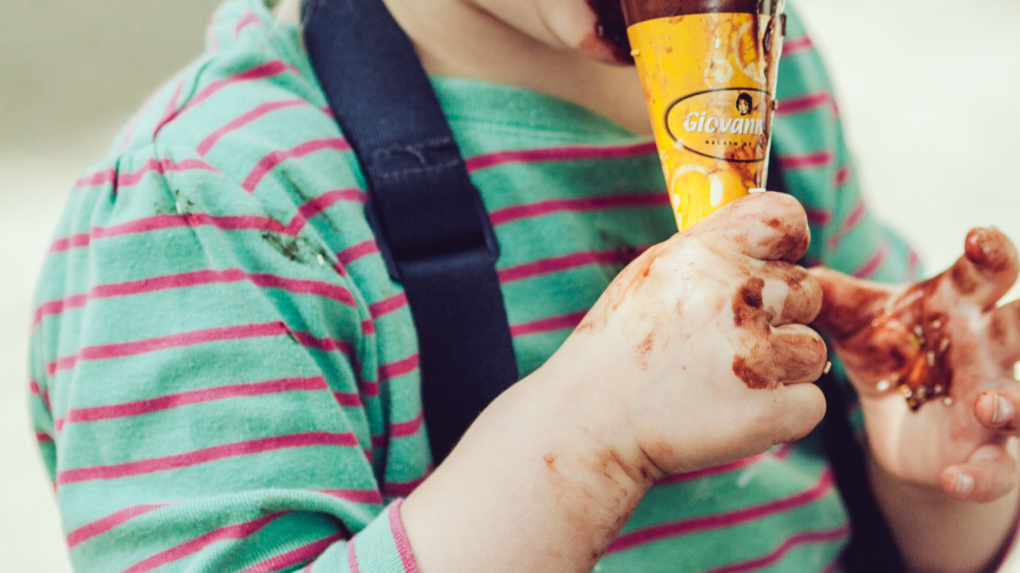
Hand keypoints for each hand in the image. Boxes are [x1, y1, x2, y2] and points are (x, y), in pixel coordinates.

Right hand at [550, 192, 828, 478]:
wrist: (590, 422)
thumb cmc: (619, 348)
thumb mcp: (652, 274)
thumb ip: (711, 249)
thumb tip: (770, 235)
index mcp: (702, 254)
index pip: (784, 218)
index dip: (787, 245)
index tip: (770, 267)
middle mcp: (733, 296)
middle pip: (807, 292)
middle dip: (778, 318)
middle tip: (723, 344)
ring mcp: (754, 356)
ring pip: (811, 351)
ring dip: (780, 369)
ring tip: (722, 381)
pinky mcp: (770, 410)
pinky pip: (811, 402)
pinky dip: (781, 413)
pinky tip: (732, 411)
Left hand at [812, 228, 1019, 501]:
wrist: (895, 418)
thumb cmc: (888, 349)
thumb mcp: (856, 321)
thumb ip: (832, 296)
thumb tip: (801, 272)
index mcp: (961, 306)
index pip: (986, 272)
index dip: (991, 251)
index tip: (978, 238)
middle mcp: (987, 350)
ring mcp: (992, 400)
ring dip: (1013, 402)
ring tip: (988, 404)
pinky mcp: (984, 452)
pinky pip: (998, 470)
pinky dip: (981, 477)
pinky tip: (955, 478)